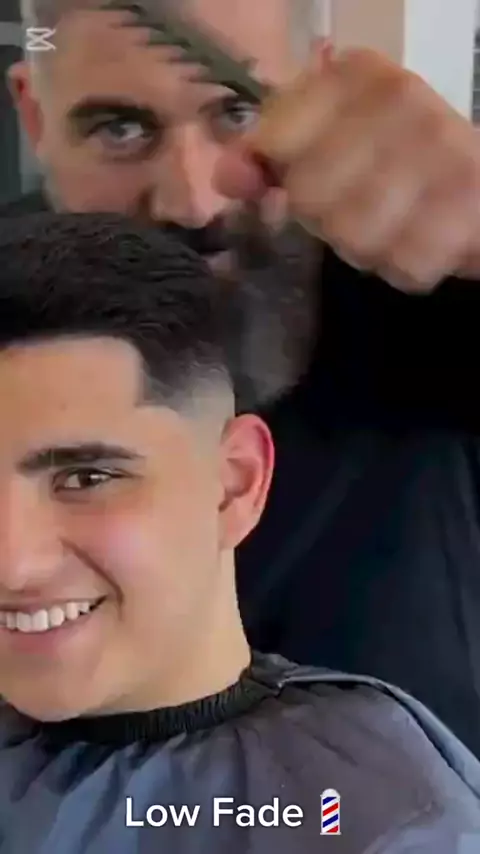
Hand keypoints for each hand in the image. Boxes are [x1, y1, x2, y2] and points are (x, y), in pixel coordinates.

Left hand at [215, 43, 479, 291]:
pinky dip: (406, 267)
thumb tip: (229, 177)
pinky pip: (403, 265)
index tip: (297, 176)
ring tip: (390, 225)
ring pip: (354, 235)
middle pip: (311, 196)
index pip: (275, 142)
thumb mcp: (325, 145)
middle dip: (326, 218)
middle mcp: (401, 98)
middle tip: (357, 206)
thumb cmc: (390, 166)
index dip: (280, 173)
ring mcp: (440, 150)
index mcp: (355, 74)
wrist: (476, 191)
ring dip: (365, 247)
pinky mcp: (469, 205)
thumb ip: (269, 154)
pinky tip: (418, 241)